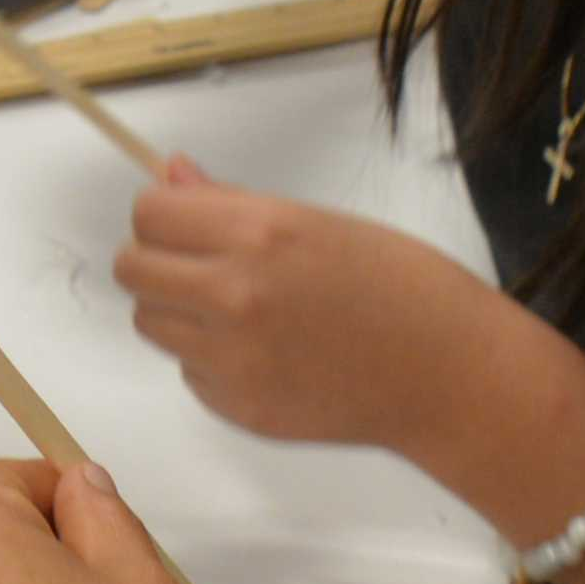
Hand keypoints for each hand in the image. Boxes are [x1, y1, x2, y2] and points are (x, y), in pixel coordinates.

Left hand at [114, 176, 496, 456]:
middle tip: (201, 267)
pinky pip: (190, 371)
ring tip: (242, 311)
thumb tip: (171, 176)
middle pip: (132, 270)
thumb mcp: (320, 223)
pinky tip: (270, 353)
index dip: (163, 216)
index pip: (149, 214)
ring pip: (152, 323)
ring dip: (179, 313)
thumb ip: (232, 204)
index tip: (185, 224)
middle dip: (158, 262)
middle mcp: (233, 294)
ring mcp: (231, 358)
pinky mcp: (237, 407)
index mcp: (258, 234)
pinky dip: (212, 361)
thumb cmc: (403, 286)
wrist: (452, 376)